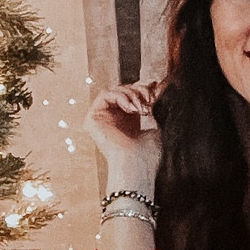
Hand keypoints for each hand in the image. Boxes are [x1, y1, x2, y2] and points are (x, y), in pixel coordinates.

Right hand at [85, 80, 161, 195]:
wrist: (136, 165)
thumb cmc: (147, 154)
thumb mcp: (153, 124)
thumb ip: (150, 105)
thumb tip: (155, 84)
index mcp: (128, 121)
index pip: (132, 95)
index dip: (143, 88)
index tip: (156, 89)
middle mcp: (114, 118)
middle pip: (124, 90)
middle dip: (139, 91)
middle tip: (149, 101)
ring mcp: (102, 118)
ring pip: (115, 90)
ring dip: (132, 94)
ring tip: (141, 109)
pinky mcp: (93, 117)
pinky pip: (105, 94)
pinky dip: (121, 97)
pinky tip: (131, 110)